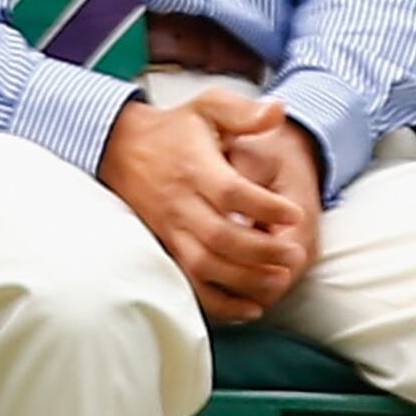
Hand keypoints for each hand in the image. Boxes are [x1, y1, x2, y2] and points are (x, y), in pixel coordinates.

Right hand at [95, 87, 318, 324]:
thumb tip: (279, 111)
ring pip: (206, 265)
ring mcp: (171, 230)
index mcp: (194, 168)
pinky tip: (250, 308)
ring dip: (244, 279)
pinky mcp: (167, 249)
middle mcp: (180, 203)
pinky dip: (220, 302)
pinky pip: (191, 283)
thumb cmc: (175, 129)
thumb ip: (243, 112)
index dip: (264, 206)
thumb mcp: (208, 107)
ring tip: (279, 280)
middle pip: (221, 236)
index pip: (231, 193)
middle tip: (294, 255)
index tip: (294, 213)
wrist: (122, 149)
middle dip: (261, 251)